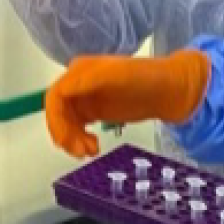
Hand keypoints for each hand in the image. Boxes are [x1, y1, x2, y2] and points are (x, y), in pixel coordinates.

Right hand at [45, 51, 209, 157]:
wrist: (168, 91)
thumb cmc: (145, 78)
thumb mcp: (117, 74)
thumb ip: (89, 80)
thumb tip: (63, 90)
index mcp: (79, 72)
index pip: (55, 96)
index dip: (56, 120)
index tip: (66, 139)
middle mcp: (78, 85)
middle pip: (57, 112)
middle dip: (64, 133)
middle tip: (81, 151)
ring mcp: (85, 99)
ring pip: (65, 123)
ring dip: (71, 140)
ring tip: (90, 151)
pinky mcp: (94, 112)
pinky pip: (75, 128)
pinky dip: (79, 141)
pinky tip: (93, 147)